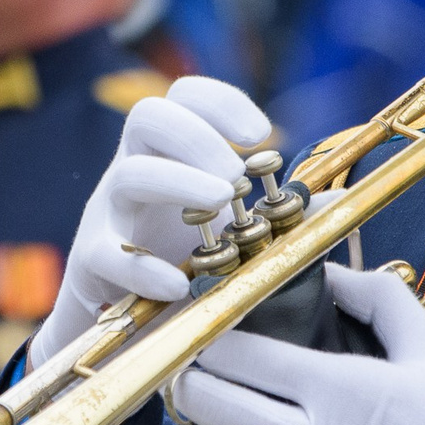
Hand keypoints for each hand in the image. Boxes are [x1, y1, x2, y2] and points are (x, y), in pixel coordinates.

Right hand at [30, 77, 271, 367]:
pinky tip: (178, 284)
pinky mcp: (91, 264)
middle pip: (148, 116)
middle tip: (237, 175)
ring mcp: (107, 214)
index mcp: (169, 154)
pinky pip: (106, 255)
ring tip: (221, 202)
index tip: (260, 134)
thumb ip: (278, 218)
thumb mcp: (230, 233)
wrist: (127, 327)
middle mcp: (133, 170)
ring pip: (128, 174)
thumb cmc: (182, 264)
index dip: (222, 102)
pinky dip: (142, 268)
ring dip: (179, 182)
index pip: (183, 97)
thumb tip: (333, 200)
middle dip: (198, 136)